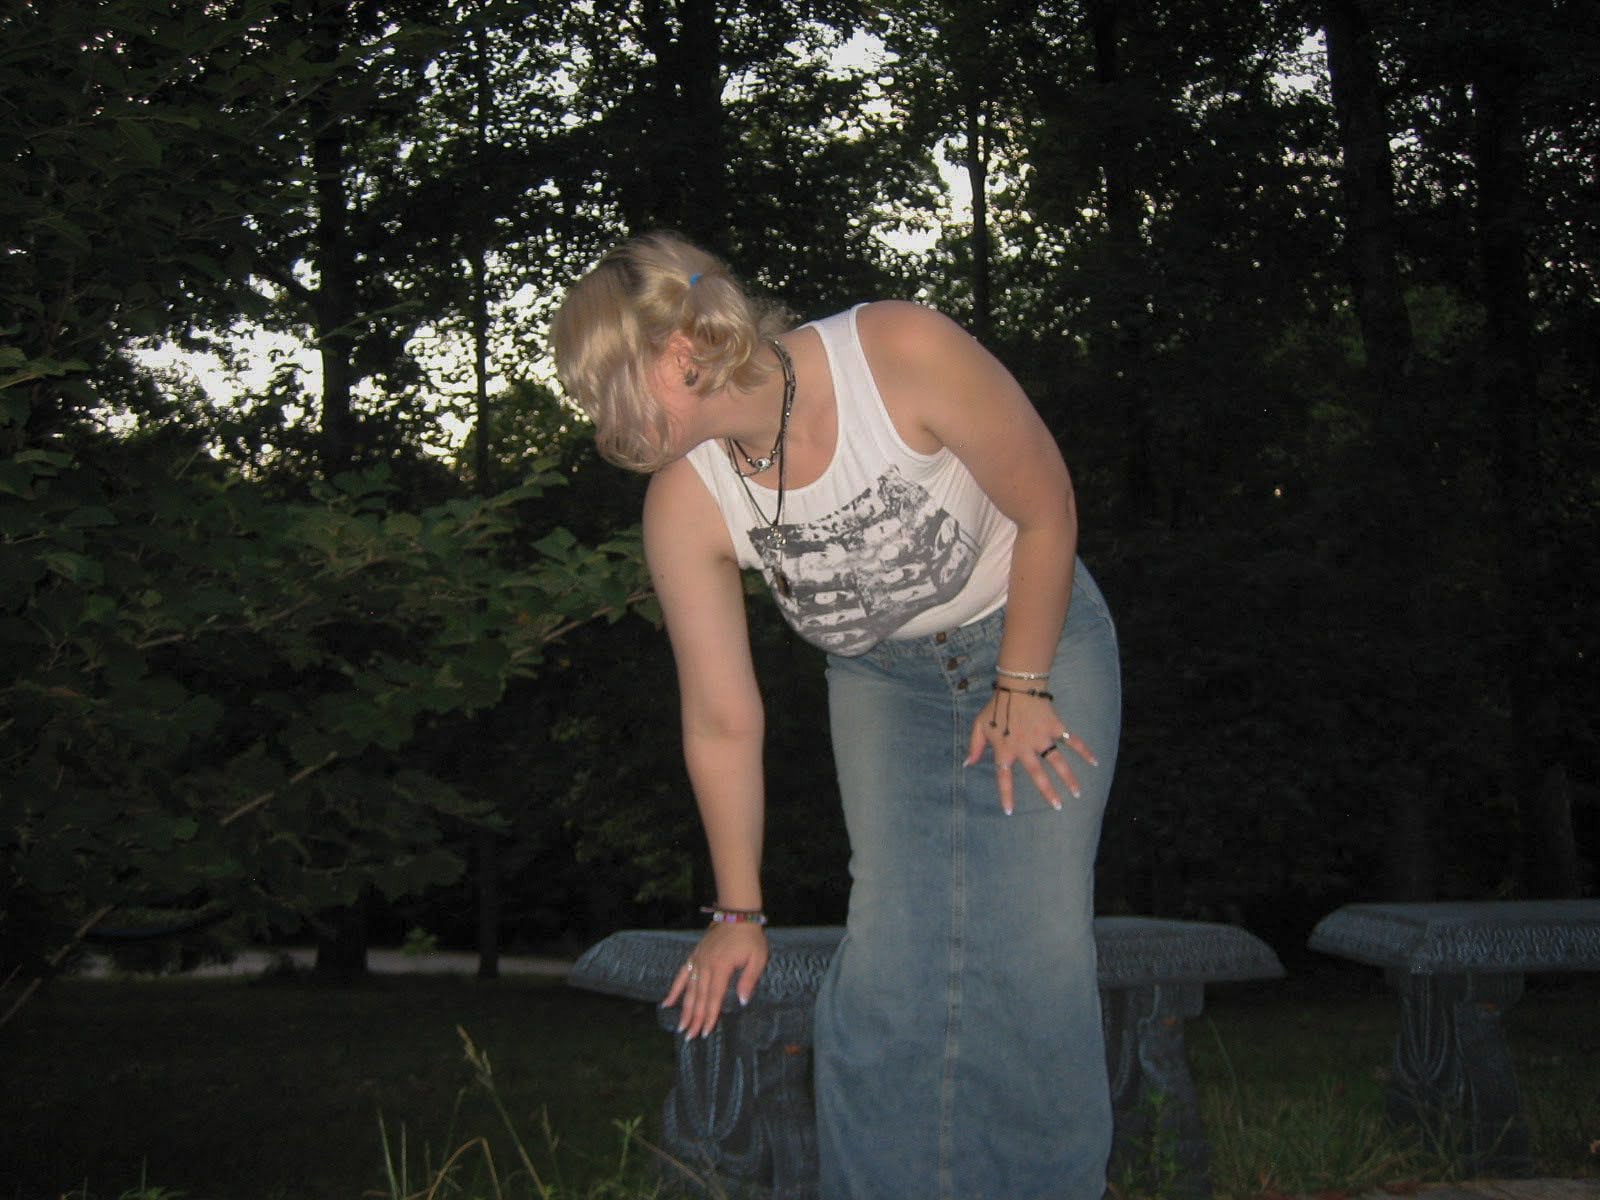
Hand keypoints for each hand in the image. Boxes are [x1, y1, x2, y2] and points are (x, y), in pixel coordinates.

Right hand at [662, 921, 768, 1038]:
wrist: (737, 914)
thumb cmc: (750, 938)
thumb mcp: (758, 958)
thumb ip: (749, 980)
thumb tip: (743, 1001)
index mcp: (722, 968)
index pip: (714, 997)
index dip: (709, 1016)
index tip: (704, 1032)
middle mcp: (706, 966)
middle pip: (699, 997)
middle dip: (694, 1018)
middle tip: (689, 1036)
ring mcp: (698, 960)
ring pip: (689, 990)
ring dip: (685, 1009)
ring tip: (681, 1026)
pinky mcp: (694, 956)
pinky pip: (682, 975)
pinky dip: (674, 989)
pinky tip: (667, 1003)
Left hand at [964, 686, 1097, 814]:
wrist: (1016, 686)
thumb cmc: (996, 707)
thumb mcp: (979, 726)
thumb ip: (974, 746)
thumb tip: (967, 764)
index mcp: (1006, 749)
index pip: (1004, 777)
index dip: (1006, 795)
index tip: (1010, 812)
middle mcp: (1025, 747)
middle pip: (1038, 774)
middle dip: (1048, 792)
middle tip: (1058, 807)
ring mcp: (1042, 737)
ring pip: (1057, 761)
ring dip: (1068, 778)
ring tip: (1077, 793)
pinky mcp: (1055, 726)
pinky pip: (1071, 740)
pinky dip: (1084, 750)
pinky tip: (1094, 762)